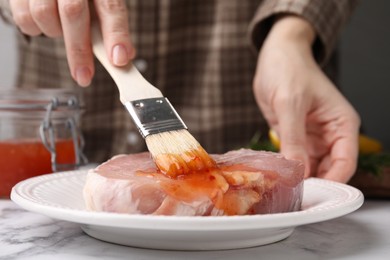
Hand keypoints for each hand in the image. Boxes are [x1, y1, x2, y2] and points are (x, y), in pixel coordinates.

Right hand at [10, 0, 134, 85]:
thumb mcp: (100, 3)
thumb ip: (111, 24)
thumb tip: (122, 56)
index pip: (111, 7)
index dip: (116, 34)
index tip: (119, 59)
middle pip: (73, 12)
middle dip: (80, 50)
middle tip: (84, 76)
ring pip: (44, 14)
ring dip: (54, 32)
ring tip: (63, 29)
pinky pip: (24, 17)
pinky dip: (36, 29)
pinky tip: (46, 23)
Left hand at [253, 15, 359, 182]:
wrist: (275, 57)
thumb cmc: (289, 70)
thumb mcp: (290, 103)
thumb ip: (294, 138)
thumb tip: (298, 171)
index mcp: (342, 124)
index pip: (345, 162)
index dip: (332, 180)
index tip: (313, 191)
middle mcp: (330, 134)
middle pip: (328, 168)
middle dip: (314, 181)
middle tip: (294, 192)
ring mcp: (312, 137)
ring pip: (310, 166)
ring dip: (299, 176)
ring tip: (283, 185)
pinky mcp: (295, 137)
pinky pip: (294, 158)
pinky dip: (287, 167)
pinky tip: (277, 173)